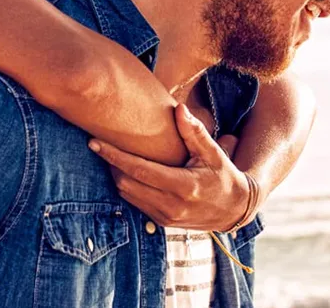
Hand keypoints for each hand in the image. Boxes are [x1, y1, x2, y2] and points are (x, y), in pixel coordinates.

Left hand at [88, 104, 249, 231]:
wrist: (234, 209)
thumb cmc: (223, 175)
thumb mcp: (213, 152)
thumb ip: (194, 131)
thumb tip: (178, 108)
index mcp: (183, 186)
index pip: (139, 170)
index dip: (114, 156)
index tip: (95, 142)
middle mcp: (171, 205)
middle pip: (126, 183)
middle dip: (109, 163)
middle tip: (98, 143)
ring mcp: (165, 217)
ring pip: (126, 194)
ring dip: (115, 174)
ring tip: (107, 154)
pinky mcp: (162, 222)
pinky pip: (134, 203)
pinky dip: (126, 185)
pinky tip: (124, 169)